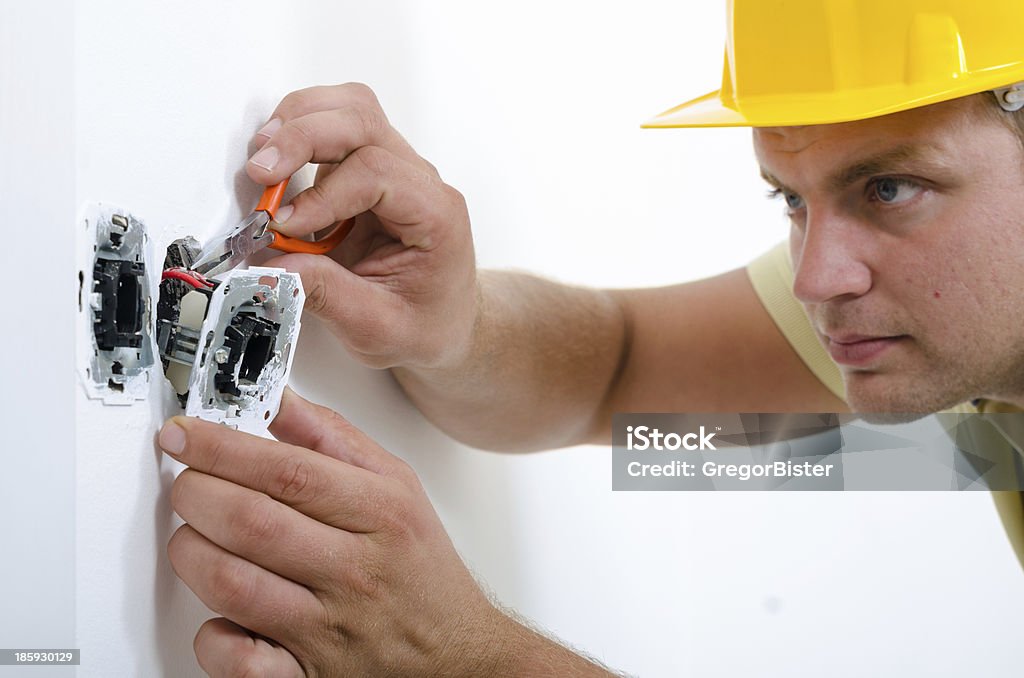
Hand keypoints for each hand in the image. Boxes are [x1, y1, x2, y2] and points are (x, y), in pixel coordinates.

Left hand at [159, 388, 508, 676]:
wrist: (457, 654)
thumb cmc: (420, 570)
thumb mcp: (397, 487)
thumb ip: (334, 439)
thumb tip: (279, 400)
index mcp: (381, 514)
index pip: (288, 470)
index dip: (222, 447)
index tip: (184, 436)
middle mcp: (355, 570)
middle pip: (251, 521)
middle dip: (196, 493)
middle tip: (188, 485)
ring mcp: (329, 627)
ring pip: (231, 583)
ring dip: (192, 552)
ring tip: (196, 537)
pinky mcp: (306, 675)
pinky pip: (240, 661)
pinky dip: (212, 636)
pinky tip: (221, 614)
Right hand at [245, 83, 477, 370]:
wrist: (443, 324)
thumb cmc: (424, 325)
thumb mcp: (378, 328)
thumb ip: (327, 296)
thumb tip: (271, 267)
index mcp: (435, 215)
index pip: (377, 173)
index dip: (323, 194)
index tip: (285, 226)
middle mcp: (420, 181)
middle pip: (363, 121)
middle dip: (303, 137)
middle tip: (261, 172)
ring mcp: (396, 169)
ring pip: (350, 109)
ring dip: (299, 123)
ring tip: (263, 161)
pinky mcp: (368, 170)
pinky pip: (335, 126)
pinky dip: (299, 132)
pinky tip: (276, 162)